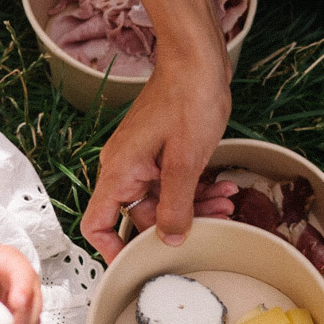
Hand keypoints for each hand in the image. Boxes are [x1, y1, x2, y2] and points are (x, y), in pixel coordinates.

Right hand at [81, 49, 232, 263]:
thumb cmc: (187, 97)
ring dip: (195, 205)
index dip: (113, 249)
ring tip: (226, 203)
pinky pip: (174, 180)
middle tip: (213, 223)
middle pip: (141, 215)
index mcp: (119, 170)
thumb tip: (168, 239)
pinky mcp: (161, 150)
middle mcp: (124, 166)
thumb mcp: (185, 161)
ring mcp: (143, 158)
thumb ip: (175, 205)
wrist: (197, 59)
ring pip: (163, 199)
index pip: (98, 223)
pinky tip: (222, 186)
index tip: (137, 263)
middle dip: (177, 222)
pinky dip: (197, 187)